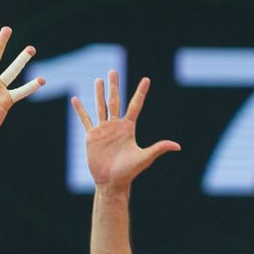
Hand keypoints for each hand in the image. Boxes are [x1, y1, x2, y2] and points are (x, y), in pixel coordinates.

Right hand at [72, 71, 179, 188]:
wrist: (112, 181)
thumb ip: (159, 148)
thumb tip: (177, 146)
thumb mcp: (145, 158)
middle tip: (113, 71)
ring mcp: (103, 129)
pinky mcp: (92, 136)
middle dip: (114, 86)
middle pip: (115, 101)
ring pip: (100, 107)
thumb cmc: (129, 171)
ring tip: (98, 80)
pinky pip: (85, 120)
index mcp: (129, 128)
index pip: (135, 105)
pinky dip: (80, 110)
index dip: (141, 92)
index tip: (146, 79)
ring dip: (98, 93)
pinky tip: (75, 99)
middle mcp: (116, 125)